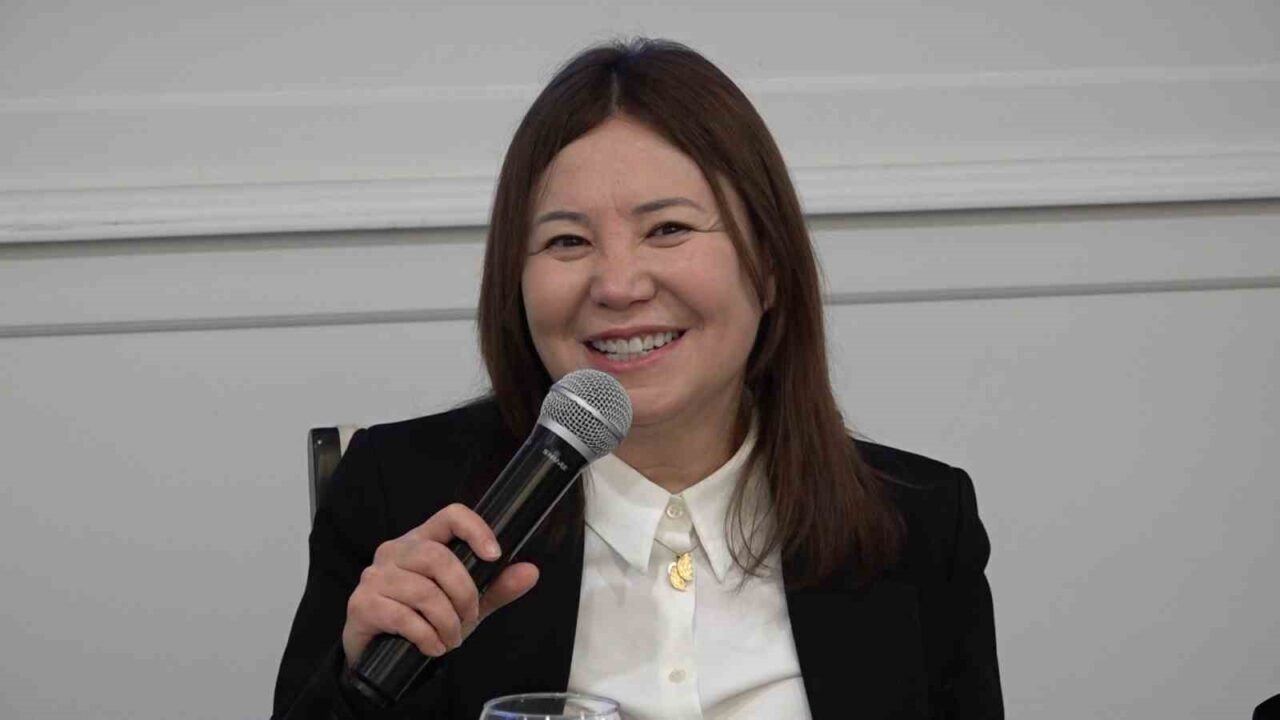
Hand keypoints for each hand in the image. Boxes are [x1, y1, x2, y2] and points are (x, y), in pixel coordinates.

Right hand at [341, 503, 539, 664]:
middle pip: (438, 557)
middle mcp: (395, 551)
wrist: (377, 654)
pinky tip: (432, 647)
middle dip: (464, 594)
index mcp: (422, 541)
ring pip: (423, 592)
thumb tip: (531, 572)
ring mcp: (374, 576)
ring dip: (446, 623)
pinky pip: (403, 617)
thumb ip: (495, 587)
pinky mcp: (361, 604)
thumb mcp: (464, 604)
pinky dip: (426, 637)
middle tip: (470, 620)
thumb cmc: (420, 619)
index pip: (450, 516)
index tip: (495, 556)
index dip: (475, 529)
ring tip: (451, 640)